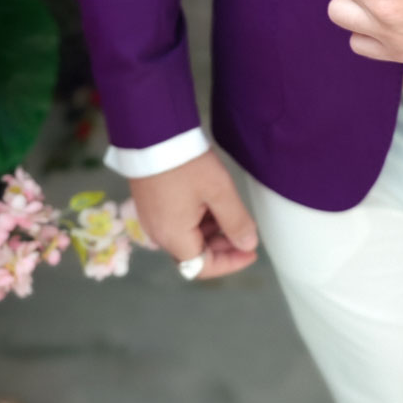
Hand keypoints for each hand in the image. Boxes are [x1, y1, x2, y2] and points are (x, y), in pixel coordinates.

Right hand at [128, 146, 258, 279]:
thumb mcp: (219, 192)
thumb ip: (236, 222)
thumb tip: (248, 244)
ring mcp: (153, 219)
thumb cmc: (186, 164)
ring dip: (212, 232)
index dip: (230, 263)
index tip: (251, 252)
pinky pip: (178, 222)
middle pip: (194, 253)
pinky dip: (198, 220)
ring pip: (187, 237)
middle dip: (223, 246)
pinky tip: (213, 203)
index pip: (203, 267)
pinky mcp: (151, 205)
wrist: (153, 135)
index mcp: (173, 236)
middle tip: (247, 231)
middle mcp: (159, 233)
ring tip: (232, 213)